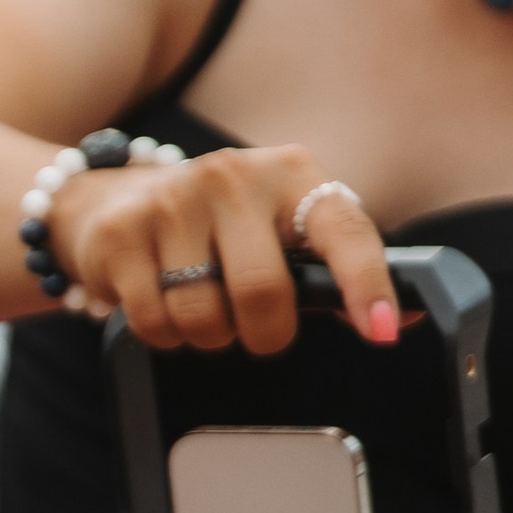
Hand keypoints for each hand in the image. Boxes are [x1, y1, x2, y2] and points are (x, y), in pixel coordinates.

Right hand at [50, 142, 396, 356]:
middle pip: (263, 293)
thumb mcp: (279, 229)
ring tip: (203, 313)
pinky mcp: (122, 233)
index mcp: (291, 174)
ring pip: (203, 317)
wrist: (114, 198)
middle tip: (257, 334)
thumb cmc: (219, 225)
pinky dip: (163, 335)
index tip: (381, 332)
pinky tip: (162, 304)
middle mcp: (233, 176)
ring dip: (208, 338)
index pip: (344, 230)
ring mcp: (172, 200)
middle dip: (264, 336)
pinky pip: (154, 321)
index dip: (366, 285)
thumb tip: (398, 320)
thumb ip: (332, 270)